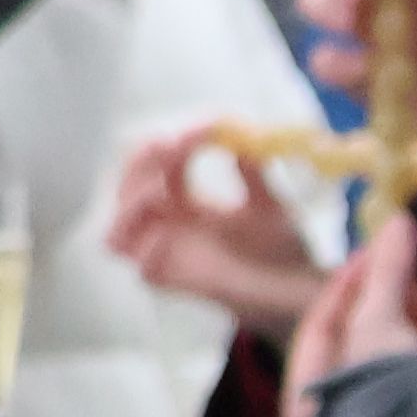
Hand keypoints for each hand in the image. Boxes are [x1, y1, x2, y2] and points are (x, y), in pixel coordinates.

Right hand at [105, 124, 323, 333]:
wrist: (300, 291)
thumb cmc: (283, 247)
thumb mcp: (271, 203)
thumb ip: (254, 174)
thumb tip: (242, 137)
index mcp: (183, 200)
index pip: (157, 163)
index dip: (173, 140)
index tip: (207, 125)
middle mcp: (167, 226)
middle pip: (125, 188)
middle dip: (141, 161)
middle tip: (169, 142)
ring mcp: (168, 256)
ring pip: (117, 231)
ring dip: (131, 202)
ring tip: (160, 182)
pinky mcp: (179, 285)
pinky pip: (144, 271)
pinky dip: (147, 252)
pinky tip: (165, 235)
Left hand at [275, 207, 416, 416]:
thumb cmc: (389, 389)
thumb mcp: (380, 320)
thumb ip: (386, 271)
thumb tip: (398, 221)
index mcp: (305, 404)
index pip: (320, 327)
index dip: (346, 284)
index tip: (372, 252)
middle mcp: (338, 416)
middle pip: (359, 338)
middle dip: (388, 301)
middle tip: (414, 277)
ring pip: (391, 353)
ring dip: (413, 319)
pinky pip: (416, 370)